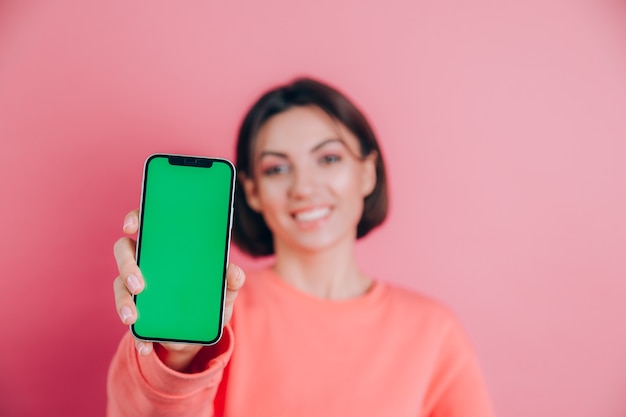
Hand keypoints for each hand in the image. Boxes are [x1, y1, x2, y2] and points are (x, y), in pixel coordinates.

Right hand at [112, 209, 245, 370]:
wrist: (201, 333)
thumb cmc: (210, 300)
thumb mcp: (225, 291)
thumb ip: (232, 280)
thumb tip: (233, 271)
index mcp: (167, 248)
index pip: (146, 224)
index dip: (134, 219)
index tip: (132, 225)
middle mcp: (146, 263)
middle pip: (124, 251)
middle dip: (126, 265)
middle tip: (139, 284)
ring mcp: (136, 287)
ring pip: (120, 285)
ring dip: (123, 301)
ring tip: (133, 317)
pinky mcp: (136, 312)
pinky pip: (129, 320)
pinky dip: (137, 336)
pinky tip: (146, 346)